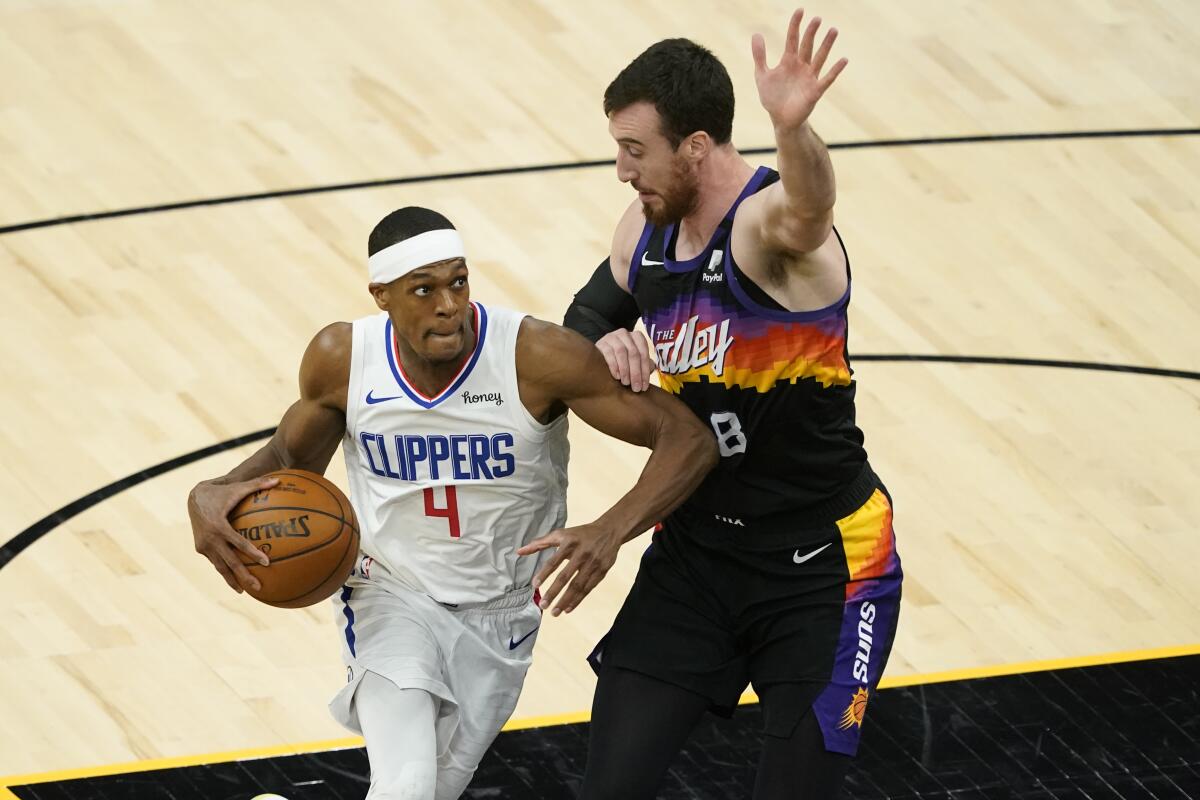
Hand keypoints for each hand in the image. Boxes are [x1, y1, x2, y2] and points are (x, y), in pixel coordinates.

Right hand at [187, 476, 278, 592]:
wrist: (193, 497)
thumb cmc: (220, 493)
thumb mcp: (237, 487)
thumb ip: (258, 484)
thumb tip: (278, 480)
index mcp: (219, 526)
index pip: (238, 543)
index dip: (252, 553)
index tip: (266, 562)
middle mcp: (209, 539)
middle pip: (229, 562)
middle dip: (244, 576)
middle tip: (258, 587)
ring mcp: (204, 546)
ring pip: (220, 567)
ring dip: (232, 580)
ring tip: (245, 591)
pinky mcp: (201, 549)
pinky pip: (216, 563)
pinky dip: (225, 572)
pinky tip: (236, 581)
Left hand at [517, 523, 622, 615]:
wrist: (609, 531)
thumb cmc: (580, 534)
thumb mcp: (561, 534)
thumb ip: (540, 543)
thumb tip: (519, 552)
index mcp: (569, 543)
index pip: (554, 561)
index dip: (544, 573)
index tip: (535, 585)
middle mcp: (581, 554)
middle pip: (566, 576)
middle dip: (554, 592)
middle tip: (543, 605)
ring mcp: (593, 564)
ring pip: (578, 586)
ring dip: (565, 600)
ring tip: (554, 612)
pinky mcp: (602, 571)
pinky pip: (588, 589)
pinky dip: (578, 600)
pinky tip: (568, 608)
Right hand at [596, 329, 655, 391]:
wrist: (600, 357)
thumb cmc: (622, 360)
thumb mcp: (635, 361)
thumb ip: (644, 364)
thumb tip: (652, 369)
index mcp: (637, 336)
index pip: (644, 353)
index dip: (645, 371)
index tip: (644, 386)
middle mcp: (625, 334)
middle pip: (634, 353)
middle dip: (636, 373)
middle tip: (636, 387)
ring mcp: (612, 337)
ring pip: (622, 352)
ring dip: (625, 370)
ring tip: (626, 383)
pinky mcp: (601, 343)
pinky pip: (609, 354)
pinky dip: (614, 366)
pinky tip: (617, 376)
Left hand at [751, 8, 847, 130]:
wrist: (780, 120)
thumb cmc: (772, 98)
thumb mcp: (762, 75)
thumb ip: (759, 56)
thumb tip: (756, 34)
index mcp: (788, 61)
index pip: (792, 39)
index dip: (795, 25)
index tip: (800, 10)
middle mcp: (801, 66)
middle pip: (807, 46)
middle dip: (811, 32)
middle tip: (817, 19)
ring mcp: (809, 78)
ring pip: (819, 58)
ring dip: (826, 45)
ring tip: (833, 30)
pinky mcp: (815, 91)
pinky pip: (827, 79)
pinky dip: (835, 70)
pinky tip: (843, 60)